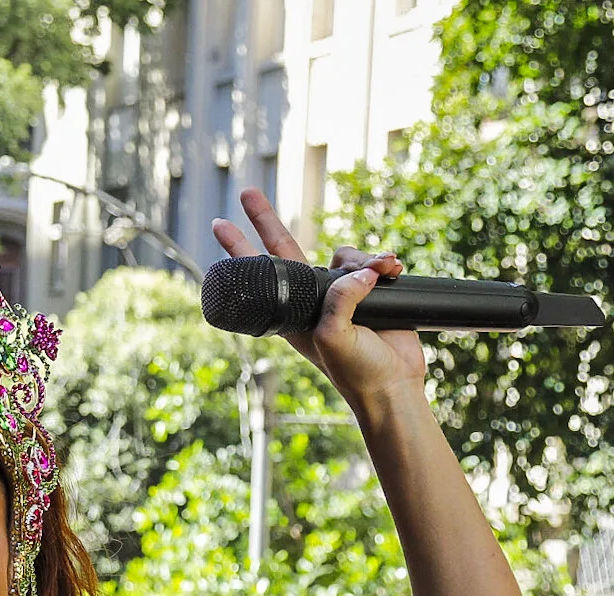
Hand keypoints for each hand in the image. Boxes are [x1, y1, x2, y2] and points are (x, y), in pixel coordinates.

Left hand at [212, 187, 425, 410]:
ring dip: (363, 258)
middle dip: (265, 220)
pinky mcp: (372, 290)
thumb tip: (357, 273)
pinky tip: (393, 269)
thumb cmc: (355, 370)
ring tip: (384, 272)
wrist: (392, 384)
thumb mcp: (334, 337)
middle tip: (246, 192)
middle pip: (285, 249)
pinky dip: (383, 262)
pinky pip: (373, 263)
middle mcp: (313, 298)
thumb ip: (339, 301)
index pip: (260, 273)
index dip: (240, 250)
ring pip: (343, 255)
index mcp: (291, 312)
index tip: (220, 224)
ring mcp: (342, 292)